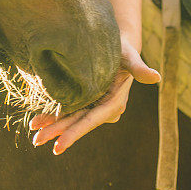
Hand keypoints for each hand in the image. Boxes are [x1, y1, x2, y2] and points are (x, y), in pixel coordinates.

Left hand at [29, 38, 159, 154]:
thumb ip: (139, 68)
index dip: (75, 133)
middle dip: (57, 133)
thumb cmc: (123, 48)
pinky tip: (38, 121)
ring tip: (34, 134)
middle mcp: (104, 108)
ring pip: (71, 118)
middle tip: (36, 141)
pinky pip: (68, 109)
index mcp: (115, 102)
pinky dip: (53, 115)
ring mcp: (93, 105)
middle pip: (78, 122)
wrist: (116, 44)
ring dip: (52, 125)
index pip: (92, 121)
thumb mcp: (130, 56)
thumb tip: (156, 77)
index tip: (59, 145)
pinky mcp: (85, 100)